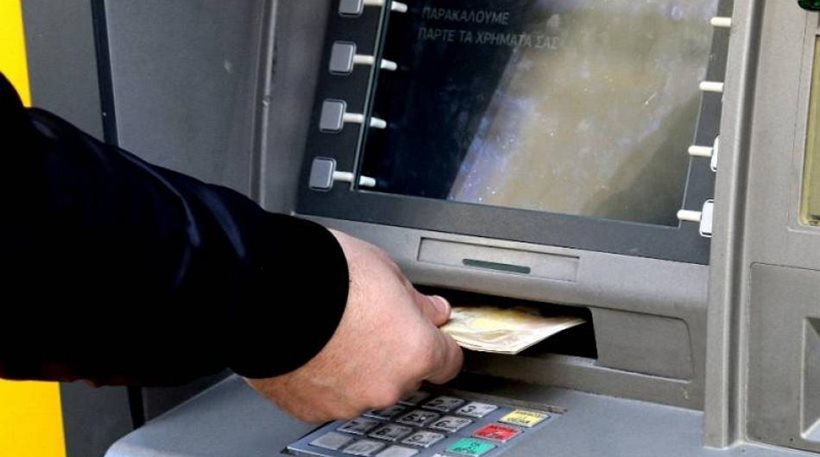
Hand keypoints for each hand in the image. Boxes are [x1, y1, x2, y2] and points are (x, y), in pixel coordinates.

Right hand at [246, 229, 462, 421]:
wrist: (262, 290)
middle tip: (368, 322)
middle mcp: (386, 385)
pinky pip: (329, 396)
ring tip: (332, 332)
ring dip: (356, 367)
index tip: (429, 334)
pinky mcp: (311, 409)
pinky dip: (325, 378)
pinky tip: (312, 349)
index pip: (448, 361)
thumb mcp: (385, 269)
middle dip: (392, 353)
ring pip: (365, 387)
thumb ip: (415, 300)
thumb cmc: (323, 274)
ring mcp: (348, 402)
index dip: (437, 343)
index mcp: (415, 351)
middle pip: (404, 375)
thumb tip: (432, 311)